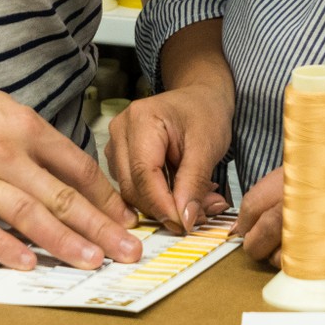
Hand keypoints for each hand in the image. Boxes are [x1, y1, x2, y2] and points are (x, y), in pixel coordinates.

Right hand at [0, 61, 140, 271]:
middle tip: (129, 250)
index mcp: (22, 127)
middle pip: (62, 195)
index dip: (106, 198)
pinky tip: (27, 263)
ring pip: (27, 214)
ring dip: (64, 241)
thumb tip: (70, 172)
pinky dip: (4, 247)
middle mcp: (2, 151)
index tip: (126, 220)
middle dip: (101, 227)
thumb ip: (34, 141)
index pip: (78, 168)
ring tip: (92, 261)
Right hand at [106, 82, 233, 234]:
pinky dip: (159, 200)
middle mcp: (120, 131)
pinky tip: (183, 196)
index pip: (143, 173)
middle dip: (164, 208)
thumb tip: (184, 220)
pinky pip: (134, 188)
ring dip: (163, 207)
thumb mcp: (208, 145)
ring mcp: (116, 145)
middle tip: (197, 218)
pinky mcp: (120, 159)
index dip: (162, 204)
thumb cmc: (205, 113)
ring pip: (131, 192)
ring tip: (196, 204)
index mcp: (140, 119)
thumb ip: (195, 182)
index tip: (184, 225)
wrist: (200, 98)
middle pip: (132, 186)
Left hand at [233, 140, 324, 272]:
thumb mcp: (320, 159)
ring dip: (287, 262)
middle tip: (261, 253)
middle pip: (270, 228)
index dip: (245, 224)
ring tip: (288, 262)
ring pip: (299, 248)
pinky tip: (322, 269)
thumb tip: (259, 207)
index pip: (255, 203)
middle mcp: (317, 195)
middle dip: (257, 247)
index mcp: (302, 175)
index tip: (247, 233)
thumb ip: (291, 180)